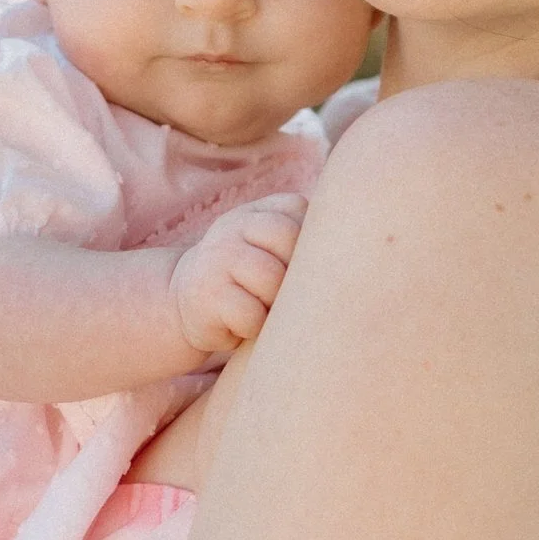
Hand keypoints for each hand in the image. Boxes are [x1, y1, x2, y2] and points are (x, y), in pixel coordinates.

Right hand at [168, 196, 305, 358]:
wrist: (187, 304)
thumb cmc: (248, 281)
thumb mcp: (270, 249)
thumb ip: (303, 239)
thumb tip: (351, 258)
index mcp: (257, 213)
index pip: (299, 214)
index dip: (308, 247)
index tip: (296, 268)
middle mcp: (233, 226)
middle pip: (287, 239)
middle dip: (295, 274)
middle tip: (283, 294)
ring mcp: (217, 258)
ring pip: (271, 278)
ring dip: (274, 303)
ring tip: (263, 309)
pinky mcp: (207, 295)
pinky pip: (251, 314)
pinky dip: (253, 327)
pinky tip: (241, 324)